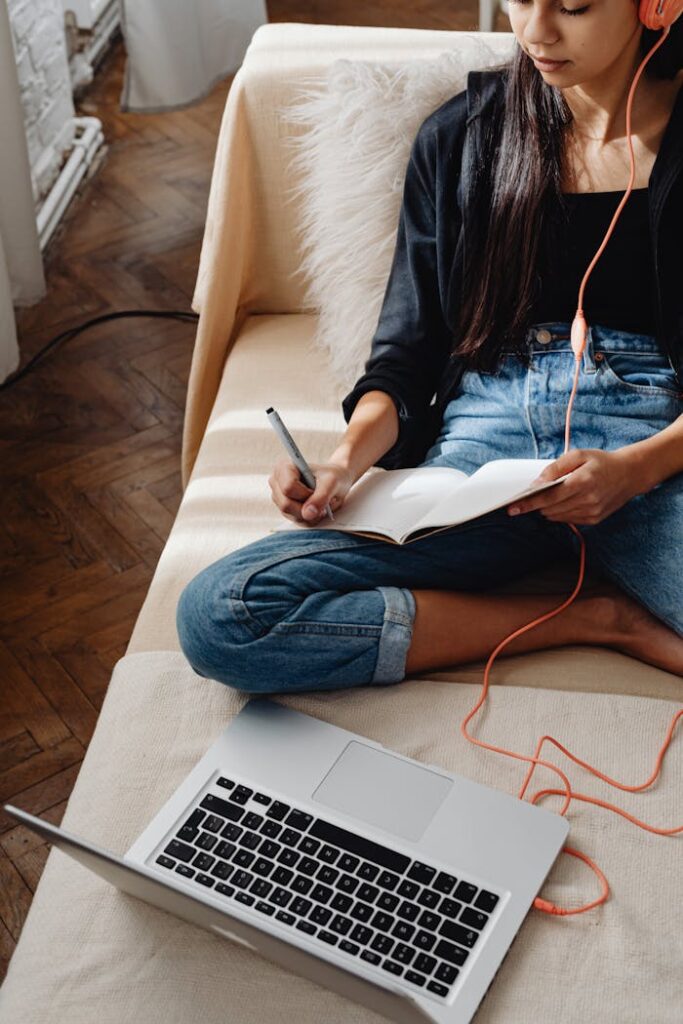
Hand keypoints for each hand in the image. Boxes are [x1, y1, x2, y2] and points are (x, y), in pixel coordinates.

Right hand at [268, 457, 353, 523]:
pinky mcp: (286, 510)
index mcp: (284, 468)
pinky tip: (318, 508)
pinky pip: (298, 521)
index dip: (305, 494)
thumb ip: (321, 497)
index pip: (288, 488)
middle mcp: (277, 483)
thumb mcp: (332, 482)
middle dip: (308, 507)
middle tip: (323, 500)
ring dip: (311, 513)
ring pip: (292, 515)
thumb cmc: (332, 476)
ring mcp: (279, 498)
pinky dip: (312, 518)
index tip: (317, 490)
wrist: (335, 482)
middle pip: (286, 504)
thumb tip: (307, 514)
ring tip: (322, 503)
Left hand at [506, 448, 640, 525]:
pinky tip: (564, 502)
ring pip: (557, 516)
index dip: (528, 503)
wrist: (630, 474)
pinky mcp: (594, 519)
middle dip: (536, 505)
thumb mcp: (578, 455)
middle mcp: (588, 500)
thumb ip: (555, 468)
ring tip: (549, 496)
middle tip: (527, 498)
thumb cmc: (602, 462)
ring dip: (547, 509)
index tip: (512, 508)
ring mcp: (592, 512)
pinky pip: (568, 520)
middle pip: (550, 509)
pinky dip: (560, 512)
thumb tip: (536, 483)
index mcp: (582, 481)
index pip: (548, 497)